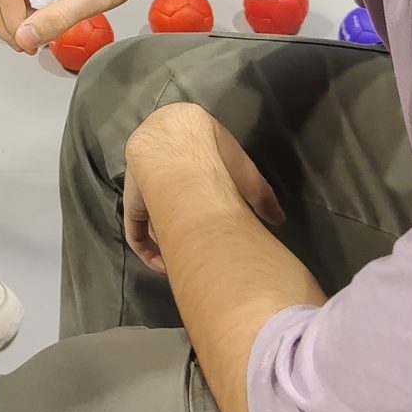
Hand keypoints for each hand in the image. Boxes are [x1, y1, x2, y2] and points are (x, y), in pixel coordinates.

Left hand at [121, 103, 283, 270]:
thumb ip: (263, 199)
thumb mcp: (249, 179)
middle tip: (197, 252)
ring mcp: (145, 187)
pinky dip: (149, 251)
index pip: (197, 186)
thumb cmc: (218, 160)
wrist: (179, 145)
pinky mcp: (133, 202)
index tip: (219, 229)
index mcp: (192, 161)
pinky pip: (137, 230)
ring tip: (182, 264)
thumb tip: (279, 219)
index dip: (207, 208)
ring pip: (155, 219)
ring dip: (168, 243)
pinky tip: (164, 265)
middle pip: (174, 206)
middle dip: (184, 230)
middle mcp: (166, 173)